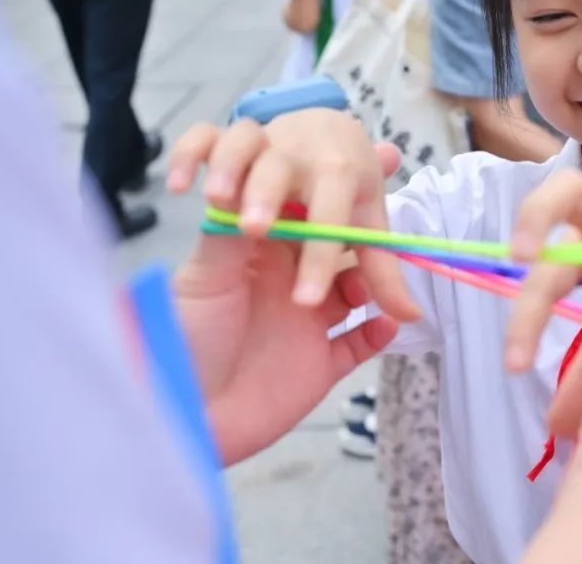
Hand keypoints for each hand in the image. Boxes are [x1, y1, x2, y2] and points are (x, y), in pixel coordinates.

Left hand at [166, 113, 417, 463]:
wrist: (183, 419)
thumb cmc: (183, 342)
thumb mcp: (202, 280)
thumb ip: (234, 232)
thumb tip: (265, 187)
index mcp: (257, 253)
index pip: (301, 210)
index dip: (328, 191)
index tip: (362, 161)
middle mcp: (286, 281)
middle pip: (338, 248)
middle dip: (367, 233)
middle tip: (398, 211)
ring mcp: (306, 324)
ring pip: (356, 292)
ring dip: (375, 284)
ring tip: (382, 286)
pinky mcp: (319, 365)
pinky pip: (359, 343)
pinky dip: (378, 333)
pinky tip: (388, 325)